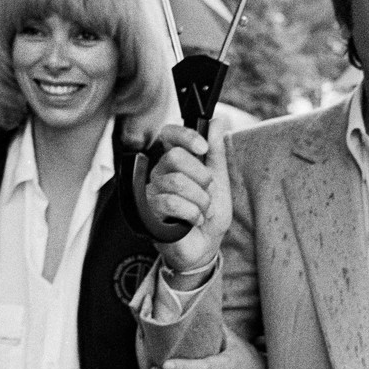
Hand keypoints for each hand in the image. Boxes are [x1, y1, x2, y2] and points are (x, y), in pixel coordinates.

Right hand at [147, 119, 231, 274]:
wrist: (205, 248)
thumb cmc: (209, 214)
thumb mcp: (220, 181)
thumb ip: (216, 152)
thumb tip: (217, 121)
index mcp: (176, 162)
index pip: (169, 135)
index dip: (184, 135)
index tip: (202, 148)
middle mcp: (160, 173)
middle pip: (175, 157)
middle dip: (201, 177)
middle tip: (207, 193)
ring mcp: (152, 193)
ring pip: (176, 182)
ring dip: (200, 200)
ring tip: (203, 211)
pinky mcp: (148, 213)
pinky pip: (170, 202)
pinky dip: (192, 213)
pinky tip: (194, 221)